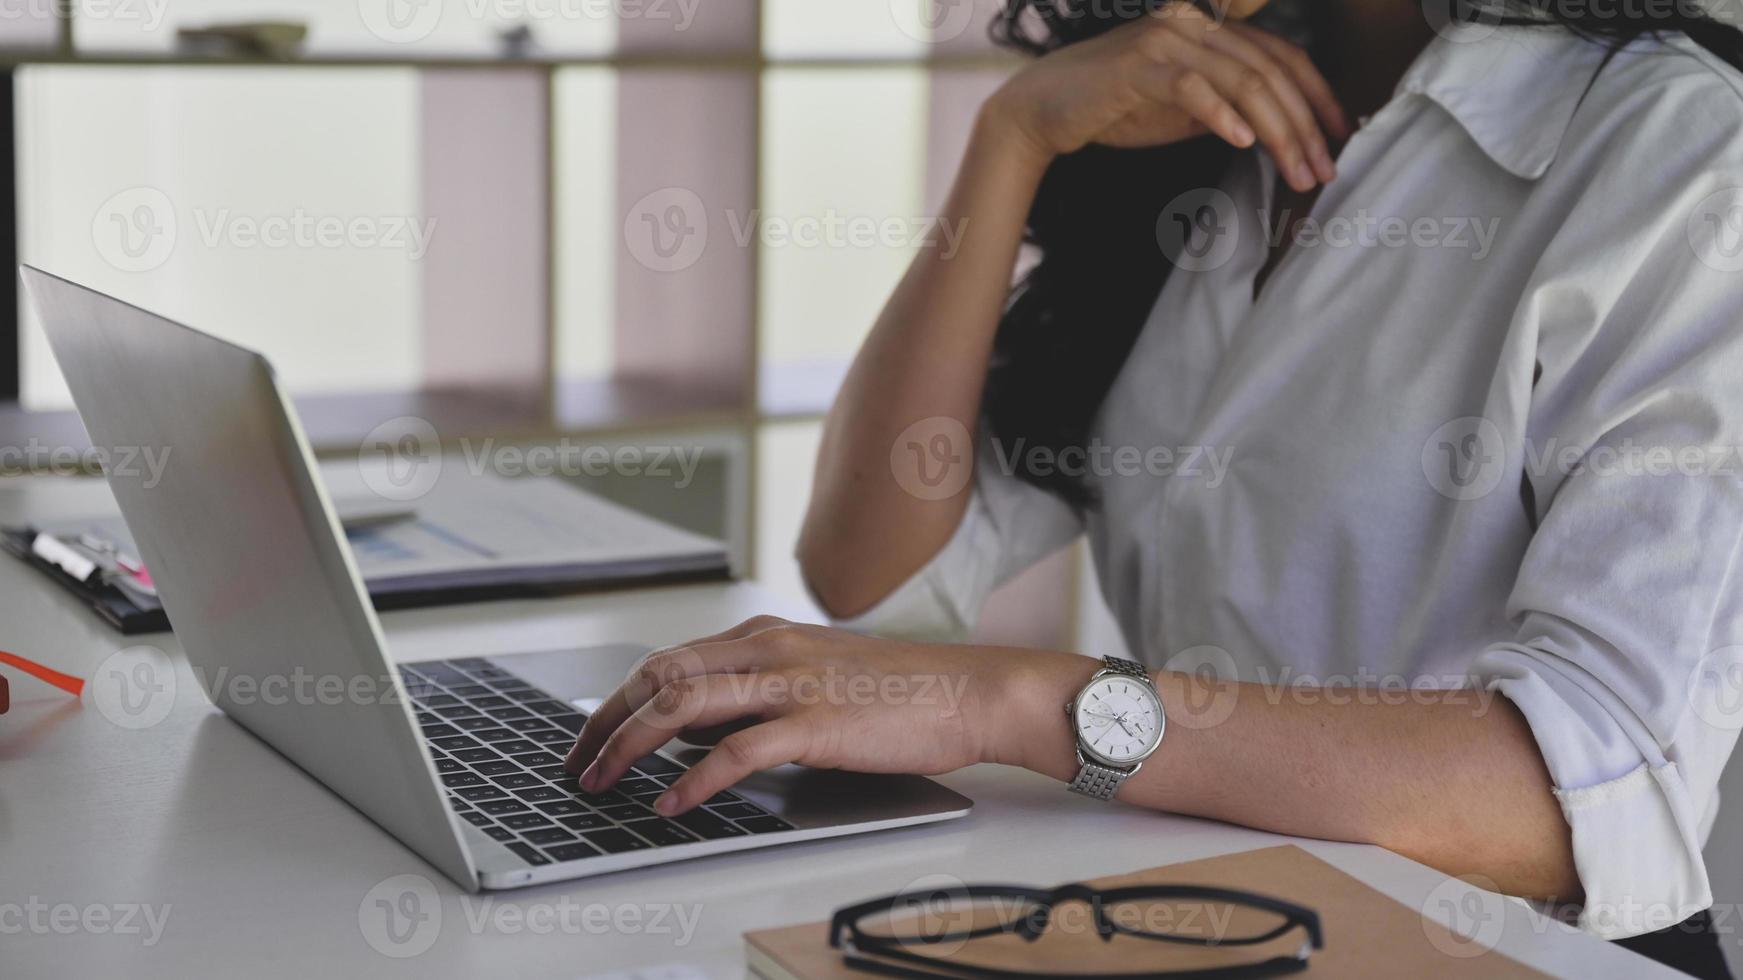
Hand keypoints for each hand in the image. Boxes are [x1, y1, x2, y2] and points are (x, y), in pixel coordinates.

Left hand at [563, 615, 1094, 815]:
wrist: (972, 691)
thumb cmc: (905, 692)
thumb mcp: (818, 677)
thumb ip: (756, 696)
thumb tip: (693, 732)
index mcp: (769, 636)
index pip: (671, 658)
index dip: (622, 696)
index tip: (594, 731)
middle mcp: (772, 650)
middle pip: (662, 674)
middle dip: (607, 718)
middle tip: (579, 760)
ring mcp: (793, 683)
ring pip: (684, 704)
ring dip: (630, 744)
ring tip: (603, 780)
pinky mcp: (816, 724)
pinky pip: (737, 753)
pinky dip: (694, 779)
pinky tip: (672, 803)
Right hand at [981, 4, 1348, 190]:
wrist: (1045, 110)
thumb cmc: (1116, 109)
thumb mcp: (1186, 109)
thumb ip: (1230, 107)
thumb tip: (1281, 135)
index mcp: (1212, 29)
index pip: (1283, 55)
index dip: (1318, 97)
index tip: (1339, 138)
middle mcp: (1195, 24)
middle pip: (1271, 72)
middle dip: (1304, 127)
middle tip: (1322, 172)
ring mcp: (1167, 40)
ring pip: (1244, 81)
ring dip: (1277, 133)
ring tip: (1295, 172)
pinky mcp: (1140, 66)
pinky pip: (1194, 89)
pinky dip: (1223, 117)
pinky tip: (1245, 146)